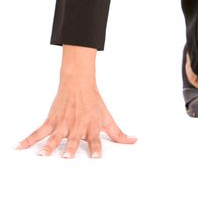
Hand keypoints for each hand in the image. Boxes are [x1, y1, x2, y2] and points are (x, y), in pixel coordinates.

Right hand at [14, 77, 137, 158]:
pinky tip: (19, 146)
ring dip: (48, 146)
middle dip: (70, 148)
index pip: (95, 140)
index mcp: (91, 127)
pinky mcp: (52, 120)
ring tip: (43, 155)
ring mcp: (63, 123)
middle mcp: (77, 126)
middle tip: (67, 157)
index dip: (95, 149)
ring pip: (54, 137)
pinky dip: (28, 139)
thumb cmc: (93, 102)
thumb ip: (118, 133)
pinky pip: (38, 131)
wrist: (78, 83)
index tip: (96, 158)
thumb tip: (134, 141)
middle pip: (73, 139)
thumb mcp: (107, 117)